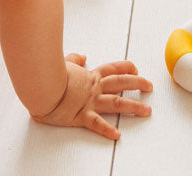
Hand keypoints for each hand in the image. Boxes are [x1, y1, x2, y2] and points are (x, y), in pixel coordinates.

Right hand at [32, 54, 152, 139]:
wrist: (41, 85)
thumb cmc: (50, 74)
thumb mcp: (64, 62)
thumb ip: (75, 59)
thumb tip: (82, 56)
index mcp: (90, 75)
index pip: (114, 69)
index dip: (127, 67)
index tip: (136, 68)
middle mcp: (94, 87)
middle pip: (122, 82)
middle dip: (138, 84)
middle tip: (150, 86)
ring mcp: (90, 101)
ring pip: (117, 102)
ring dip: (134, 106)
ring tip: (146, 110)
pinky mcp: (81, 115)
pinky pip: (97, 123)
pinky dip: (107, 130)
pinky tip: (117, 134)